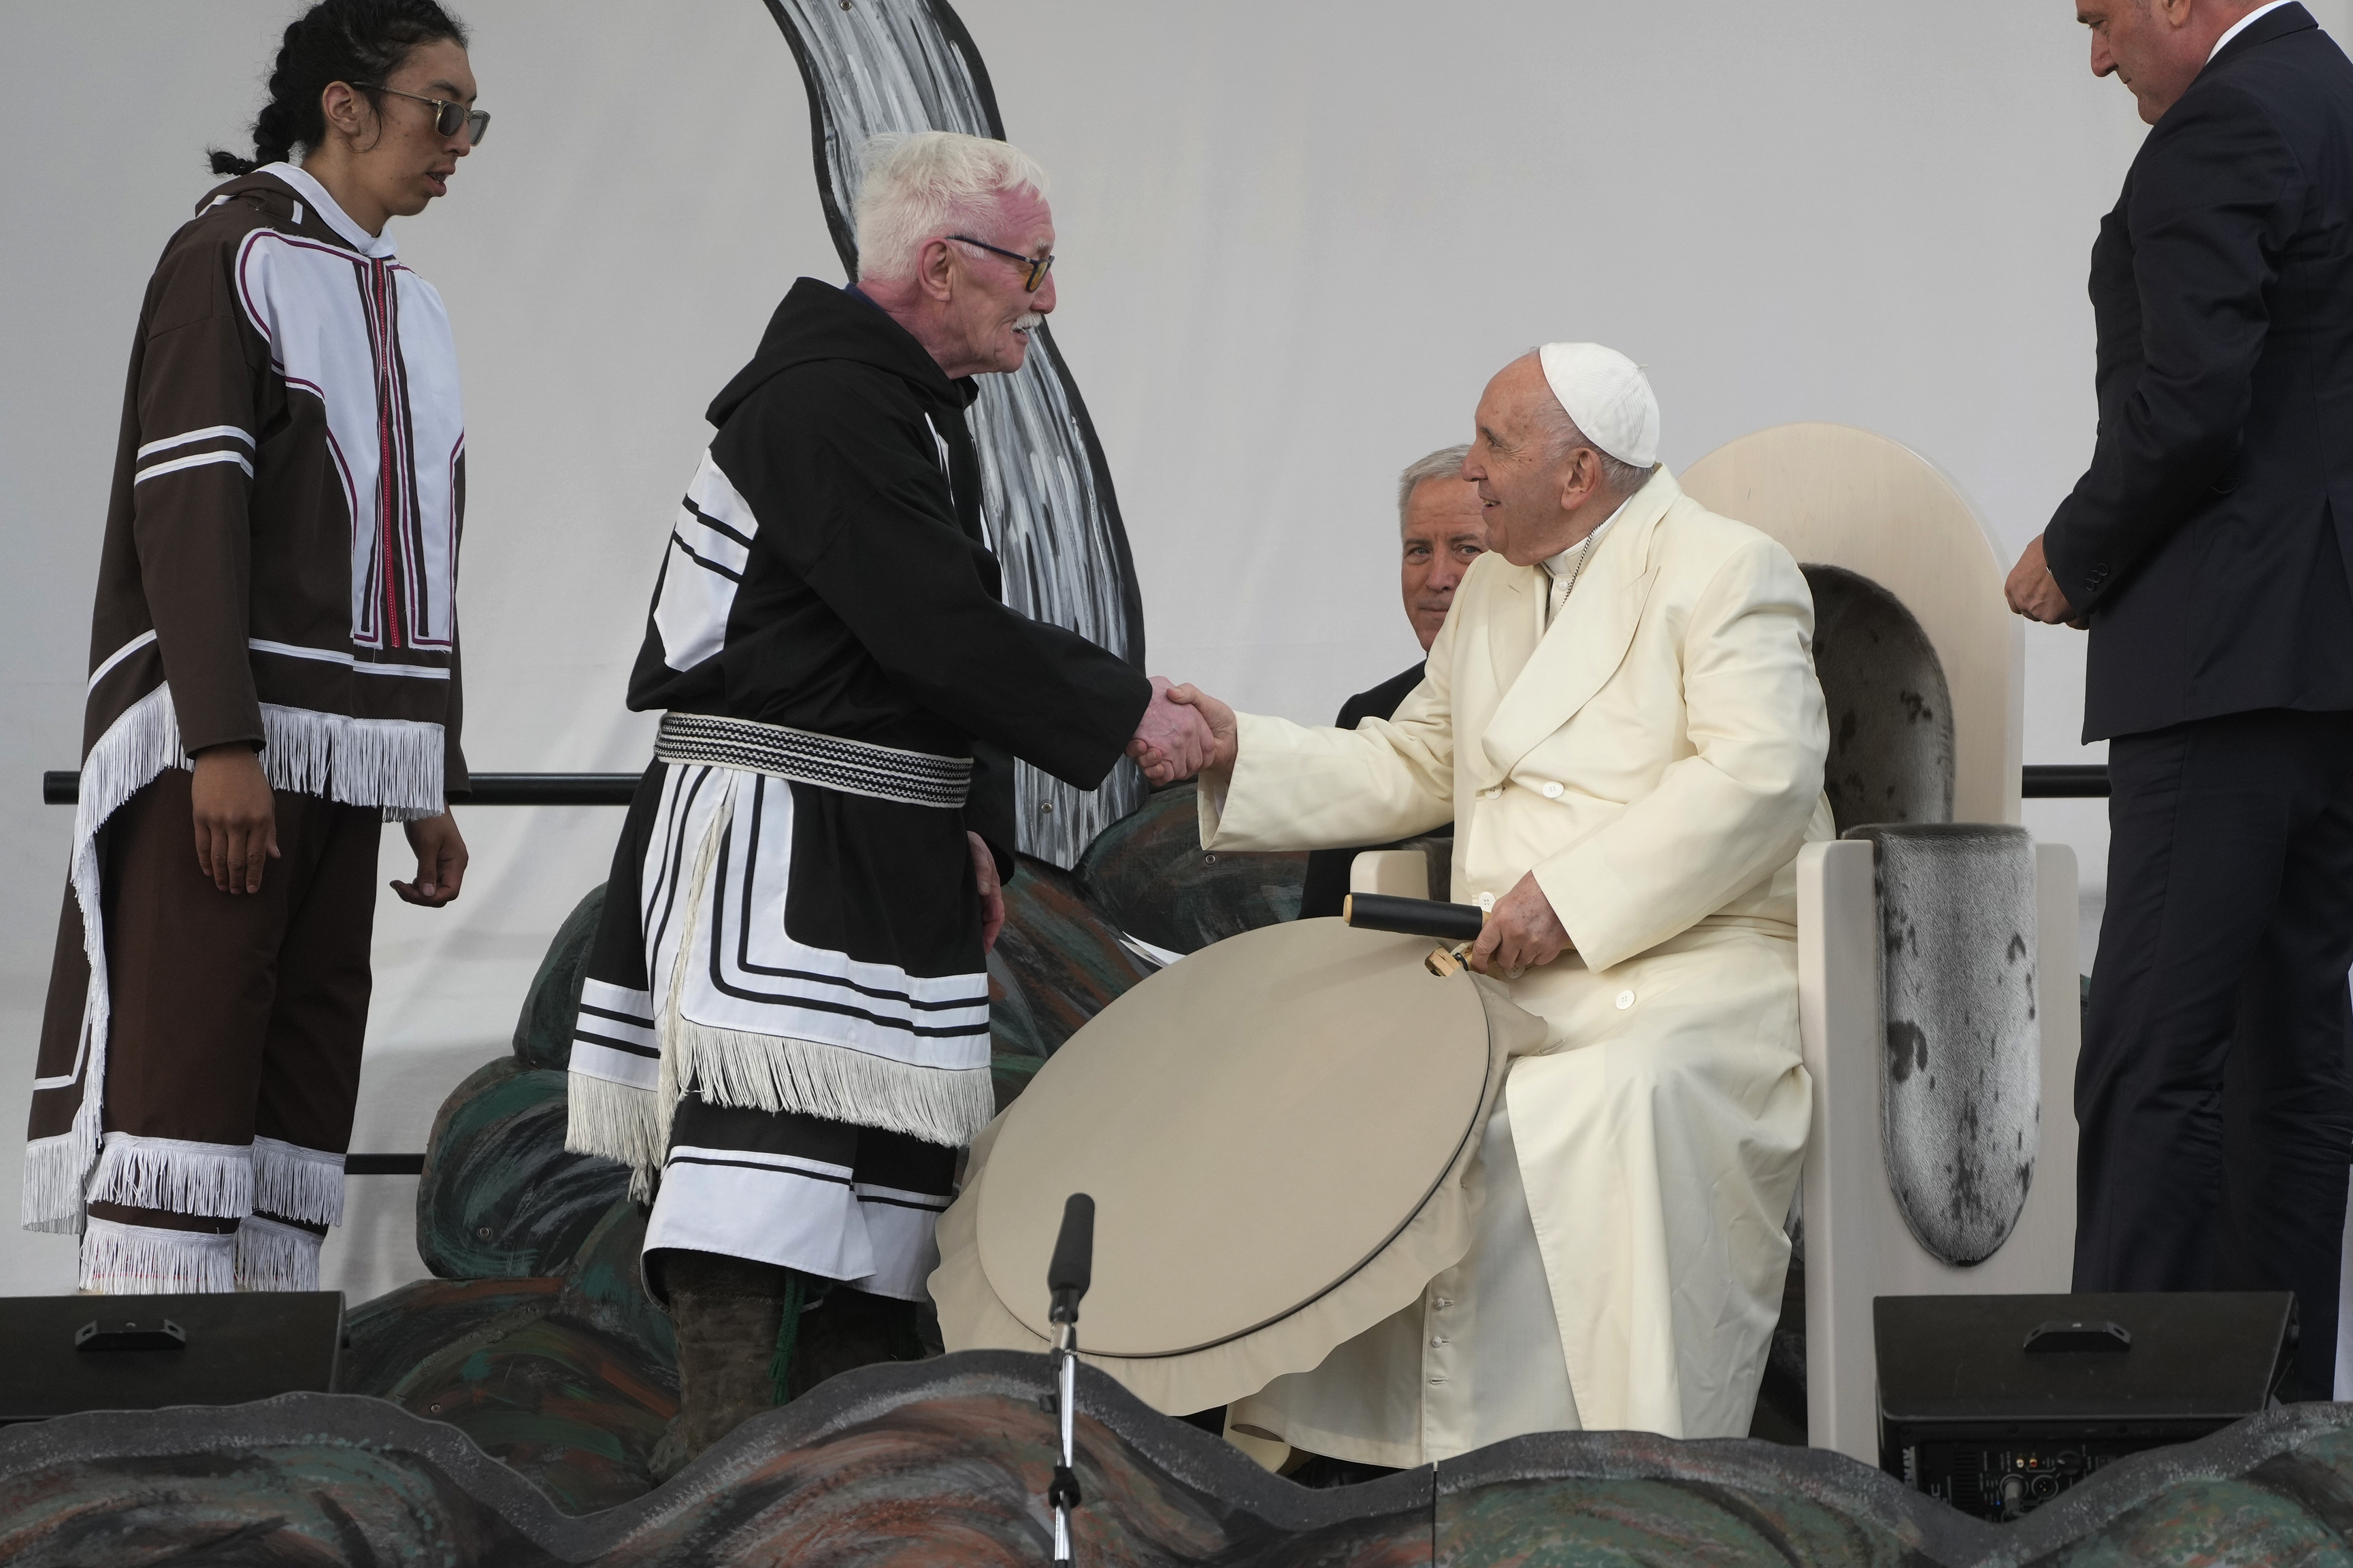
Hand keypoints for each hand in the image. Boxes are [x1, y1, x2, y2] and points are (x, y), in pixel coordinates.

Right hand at [191, 744, 278, 893]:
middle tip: (236, 892)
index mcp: (259, 820)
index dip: (254, 876)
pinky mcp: (200, 817)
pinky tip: (208, 871)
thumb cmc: (251, 781)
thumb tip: (274, 856)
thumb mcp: (268, 804)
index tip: (252, 889)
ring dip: (220, 875)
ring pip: (218, 856)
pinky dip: (205, 861)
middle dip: (237, 880)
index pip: (256, 857)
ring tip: (222, 886)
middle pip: (236, 861)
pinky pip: (202, 845)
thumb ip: (270, 831)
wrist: (225, 757)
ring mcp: (217, 820)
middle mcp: (239, 823)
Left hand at [393, 811, 467, 906]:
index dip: (430, 897)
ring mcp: (445, 865)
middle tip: (398, 887)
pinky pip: (429, 882)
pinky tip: (405, 882)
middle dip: (420, 896)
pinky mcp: (436, 862)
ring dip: (416, 892)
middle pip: (442, 895)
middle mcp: (454, 866)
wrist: (424, 800)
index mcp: (457, 862)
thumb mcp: (426, 845)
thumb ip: (427, 871)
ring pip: (434, 890)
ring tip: (398, 885)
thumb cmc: (428, 818)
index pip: (450, 892)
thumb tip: (428, 895)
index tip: (408, 890)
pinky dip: (416, 885)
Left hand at [968, 830, 1005, 953]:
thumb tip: (984, 891)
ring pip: (973, 920)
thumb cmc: (973, 845)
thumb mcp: (979, 853)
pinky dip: (958, 923)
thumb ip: (983, 869)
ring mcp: (972, 897)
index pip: (996, 917)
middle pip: (984, 923)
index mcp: (992, 890)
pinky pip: (962, 912)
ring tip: (956, 949)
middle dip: (979, 940)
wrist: (959, 837)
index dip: (991, 935)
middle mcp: (983, 896)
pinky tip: (947, 931)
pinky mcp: (960, 895)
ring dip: (968, 933)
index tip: (983, 949)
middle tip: (966, 957)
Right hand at [1125, 675, 1216, 783]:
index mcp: (1167, 724)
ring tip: (1154, 755)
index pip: (1144, 729)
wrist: (1233, 738)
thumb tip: (1171, 692)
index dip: (1136, 733)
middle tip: (1143, 746)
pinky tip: (1160, 767)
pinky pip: (1161, 777)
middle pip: (1142, 749)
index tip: (1137, 733)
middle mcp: (1165, 741)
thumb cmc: (1219, 718)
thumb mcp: (1202, 701)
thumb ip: (1188, 693)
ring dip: (1147, 763)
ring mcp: (1170, 757)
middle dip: (1140, 751)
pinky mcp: (1176, 770)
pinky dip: (1157, 775)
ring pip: (1149, 764)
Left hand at [1469, 871, 1571, 975]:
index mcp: (1502, 920)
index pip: (1483, 947)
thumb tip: (1491, 936)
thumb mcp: (1507, 901)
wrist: (1561, 888)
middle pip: (1504, 961)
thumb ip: (1497, 921)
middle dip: (1505, 956)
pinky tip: (1541, 938)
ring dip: (1523, 953)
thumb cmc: (1536, 890)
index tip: (1480, 965)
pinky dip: (1539, 953)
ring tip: (1530, 936)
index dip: (1479, 960)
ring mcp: (1534, 943)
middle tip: (1511, 946)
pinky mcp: (1550, 948)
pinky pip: (1539, 961)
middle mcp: (1516, 934)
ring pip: (1522, 962)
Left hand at [2004, 535, 2082, 626]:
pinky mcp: (2064, 616)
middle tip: (2059, 593)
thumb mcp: (2033, 554)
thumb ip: (2031, 571)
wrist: (2073, 549)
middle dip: (2047, 605)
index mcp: (2014, 587)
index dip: (2032, 599)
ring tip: (2074, 593)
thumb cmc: (2054, 546)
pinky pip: (2075, 622)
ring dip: (2063, 609)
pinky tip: (2085, 604)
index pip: (2018, 604)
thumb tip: (2039, 572)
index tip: (2040, 596)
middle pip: (2036, 612)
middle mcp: (2026, 602)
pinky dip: (2081, 615)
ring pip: (2054, 616)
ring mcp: (2044, 611)